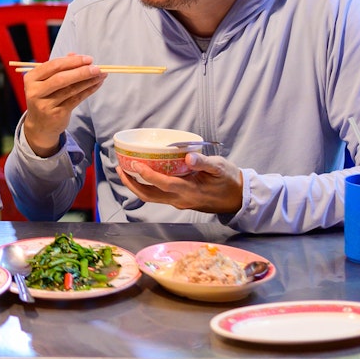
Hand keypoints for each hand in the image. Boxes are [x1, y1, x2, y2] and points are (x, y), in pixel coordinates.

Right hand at [20, 55, 104, 157]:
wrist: (39, 125)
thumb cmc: (45, 97)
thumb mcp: (46, 81)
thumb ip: (59, 67)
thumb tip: (75, 55)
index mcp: (31, 78)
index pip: (53, 66)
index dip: (72, 61)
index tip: (88, 59)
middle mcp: (35, 91)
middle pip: (61, 78)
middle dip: (81, 71)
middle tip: (97, 68)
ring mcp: (45, 104)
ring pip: (71, 89)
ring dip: (88, 81)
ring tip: (101, 75)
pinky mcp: (56, 114)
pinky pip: (76, 99)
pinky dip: (88, 91)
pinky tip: (96, 85)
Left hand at [117, 152, 243, 214]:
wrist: (240, 198)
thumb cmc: (230, 180)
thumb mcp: (220, 167)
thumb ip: (204, 162)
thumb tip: (188, 156)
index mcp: (190, 192)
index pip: (162, 185)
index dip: (147, 175)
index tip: (135, 165)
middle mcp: (181, 200)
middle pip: (149, 196)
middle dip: (132, 183)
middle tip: (119, 168)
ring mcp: (180, 202)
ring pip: (152, 197)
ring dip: (136, 186)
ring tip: (125, 171)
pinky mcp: (181, 200)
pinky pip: (158, 195)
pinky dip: (147, 186)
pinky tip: (142, 174)